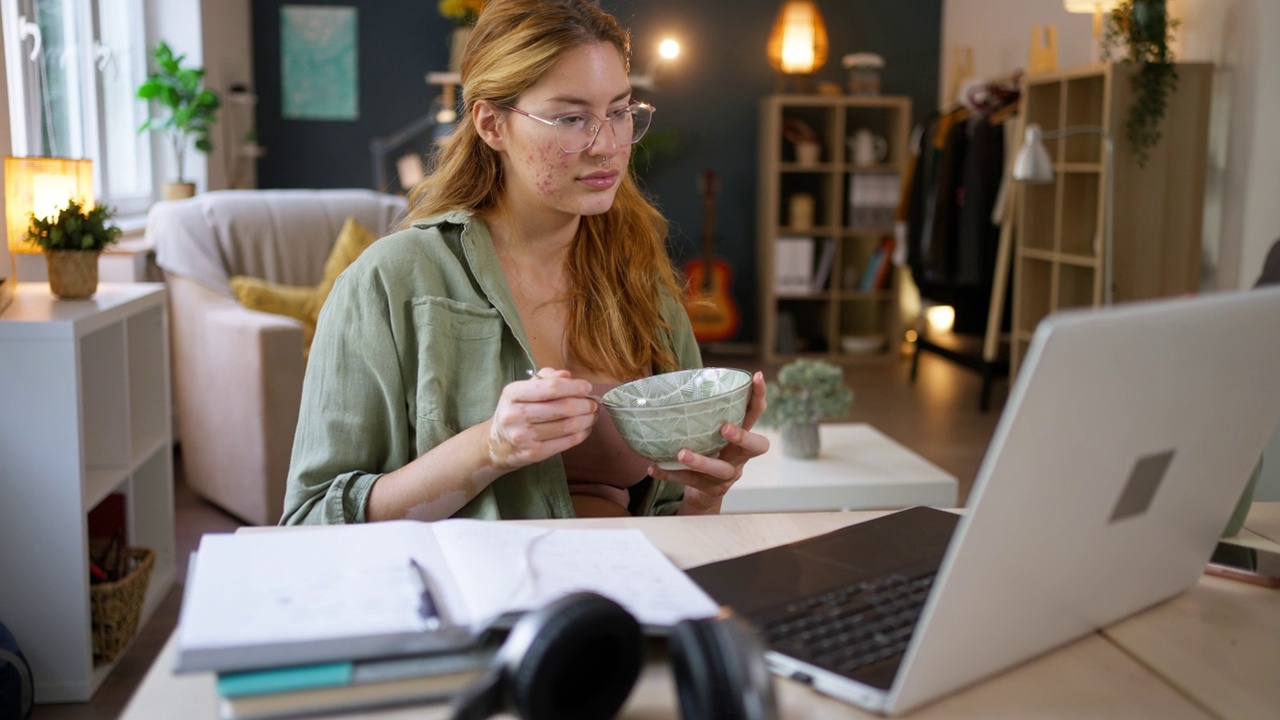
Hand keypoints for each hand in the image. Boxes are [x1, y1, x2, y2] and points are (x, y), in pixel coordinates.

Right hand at [486, 367, 598, 470]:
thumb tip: (567, 376)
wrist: (498, 444)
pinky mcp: (534, 453)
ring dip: (587, 419)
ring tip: (592, 415)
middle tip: (593, 403)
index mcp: (513, 393)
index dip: (574, 387)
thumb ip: (545, 378)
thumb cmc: (515, 411)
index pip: (551, 387)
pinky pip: (567, 442)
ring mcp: (524, 436)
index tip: (587, 387)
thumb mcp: (523, 390)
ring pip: (568, 426)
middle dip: (585, 404)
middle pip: (563, 408)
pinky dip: (582, 434)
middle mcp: (515, 415)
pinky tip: (585, 429)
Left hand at [648, 371, 769, 513]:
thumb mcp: (711, 434)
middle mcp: (740, 456)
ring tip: (681, 453)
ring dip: (700, 460)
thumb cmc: (708, 452)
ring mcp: (728, 475)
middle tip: (725, 428)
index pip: (755, 413)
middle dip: (742, 437)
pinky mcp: (712, 490)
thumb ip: (704, 416)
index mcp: (742, 436)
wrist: (704, 493)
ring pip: (719, 469)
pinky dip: (671, 474)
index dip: (759, 396)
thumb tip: (676, 384)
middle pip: (755, 447)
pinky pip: (691, 482)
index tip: (756, 376)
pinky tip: (654, 468)